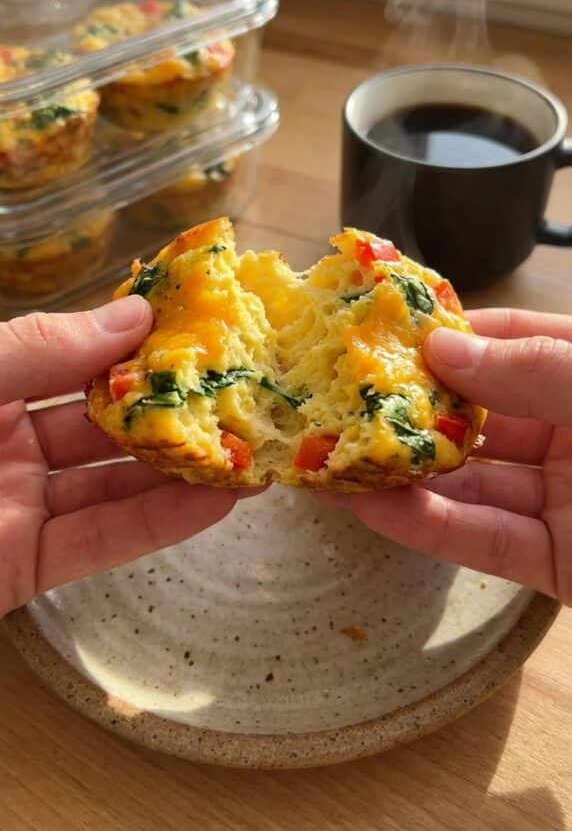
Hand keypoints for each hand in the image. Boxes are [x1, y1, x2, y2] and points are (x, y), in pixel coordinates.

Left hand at [0, 298, 242, 618]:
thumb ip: (38, 348)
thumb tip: (134, 316)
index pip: (73, 354)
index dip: (134, 340)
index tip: (201, 325)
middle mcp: (2, 439)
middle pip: (103, 419)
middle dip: (173, 405)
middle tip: (246, 389)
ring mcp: (15, 504)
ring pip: (113, 482)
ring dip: (182, 467)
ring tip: (253, 446)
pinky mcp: (24, 567)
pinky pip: (103, 541)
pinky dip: (162, 522)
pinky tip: (219, 501)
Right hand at [320, 309, 571, 604]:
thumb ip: (535, 367)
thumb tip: (441, 349)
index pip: (509, 341)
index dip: (448, 337)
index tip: (381, 334)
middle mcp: (570, 434)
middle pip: (477, 416)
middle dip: (408, 411)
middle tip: (338, 401)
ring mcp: (563, 501)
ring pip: (470, 485)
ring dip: (403, 475)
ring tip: (333, 460)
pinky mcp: (558, 565)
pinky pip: (485, 542)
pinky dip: (429, 528)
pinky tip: (373, 508)